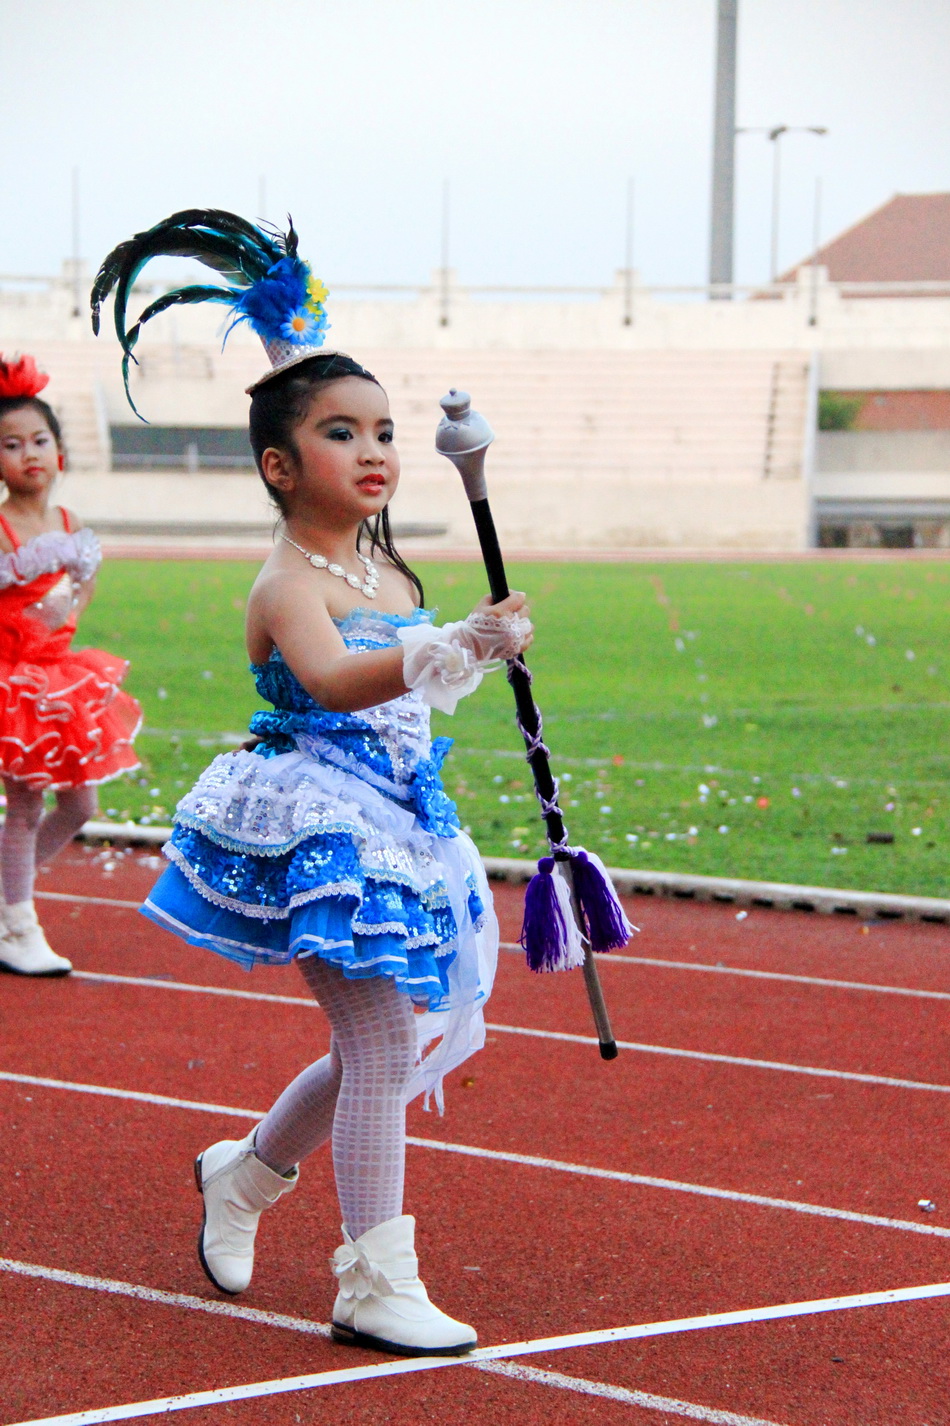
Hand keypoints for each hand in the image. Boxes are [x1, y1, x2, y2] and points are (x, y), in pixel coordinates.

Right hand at [397, 595, 532, 713]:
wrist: (469, 649)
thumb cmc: (473, 626)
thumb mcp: (479, 607)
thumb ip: (493, 597)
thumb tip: (509, 594)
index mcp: (500, 613)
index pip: (519, 598)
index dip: (516, 596)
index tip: (512, 598)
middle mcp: (510, 626)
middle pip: (525, 610)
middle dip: (518, 609)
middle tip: (509, 612)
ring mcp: (515, 639)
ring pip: (529, 624)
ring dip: (522, 623)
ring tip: (512, 625)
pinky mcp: (517, 649)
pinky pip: (529, 638)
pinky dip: (524, 635)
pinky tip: (516, 634)